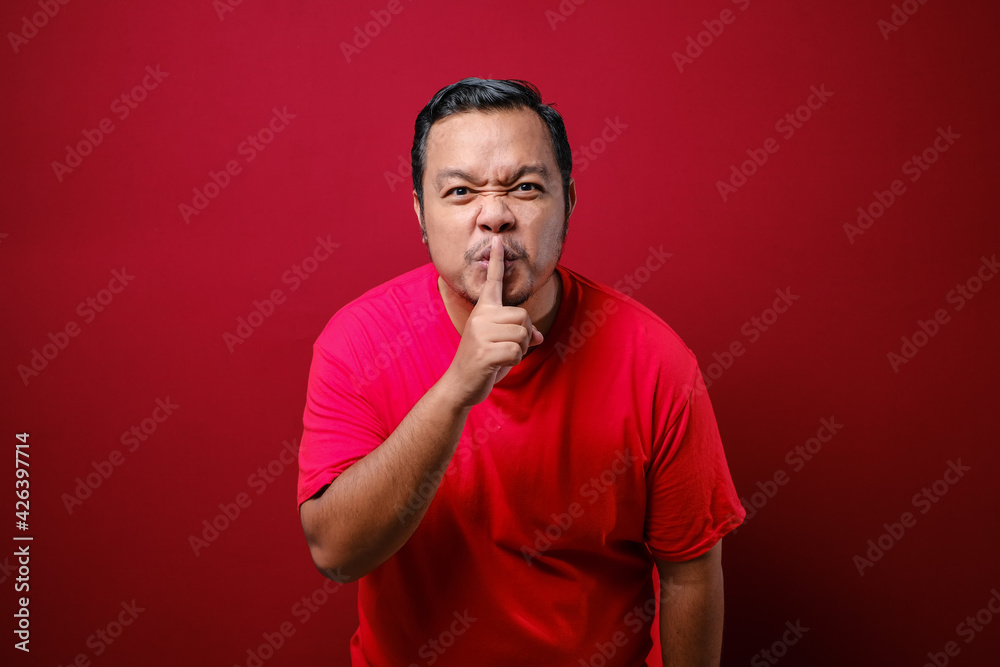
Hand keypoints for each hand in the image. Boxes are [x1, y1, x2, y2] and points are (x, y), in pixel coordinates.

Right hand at [442, 236, 543, 406]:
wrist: (460, 384)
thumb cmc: (483, 362)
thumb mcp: (501, 343)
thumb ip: (519, 333)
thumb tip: (539, 336)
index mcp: (483, 311)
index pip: (492, 282)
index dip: (496, 261)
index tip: (498, 240)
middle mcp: (480, 317)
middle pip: (523, 317)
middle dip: (525, 335)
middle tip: (509, 348)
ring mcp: (480, 334)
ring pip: (523, 334)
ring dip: (520, 350)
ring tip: (502, 356)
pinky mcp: (484, 352)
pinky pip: (516, 352)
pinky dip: (515, 361)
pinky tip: (499, 365)